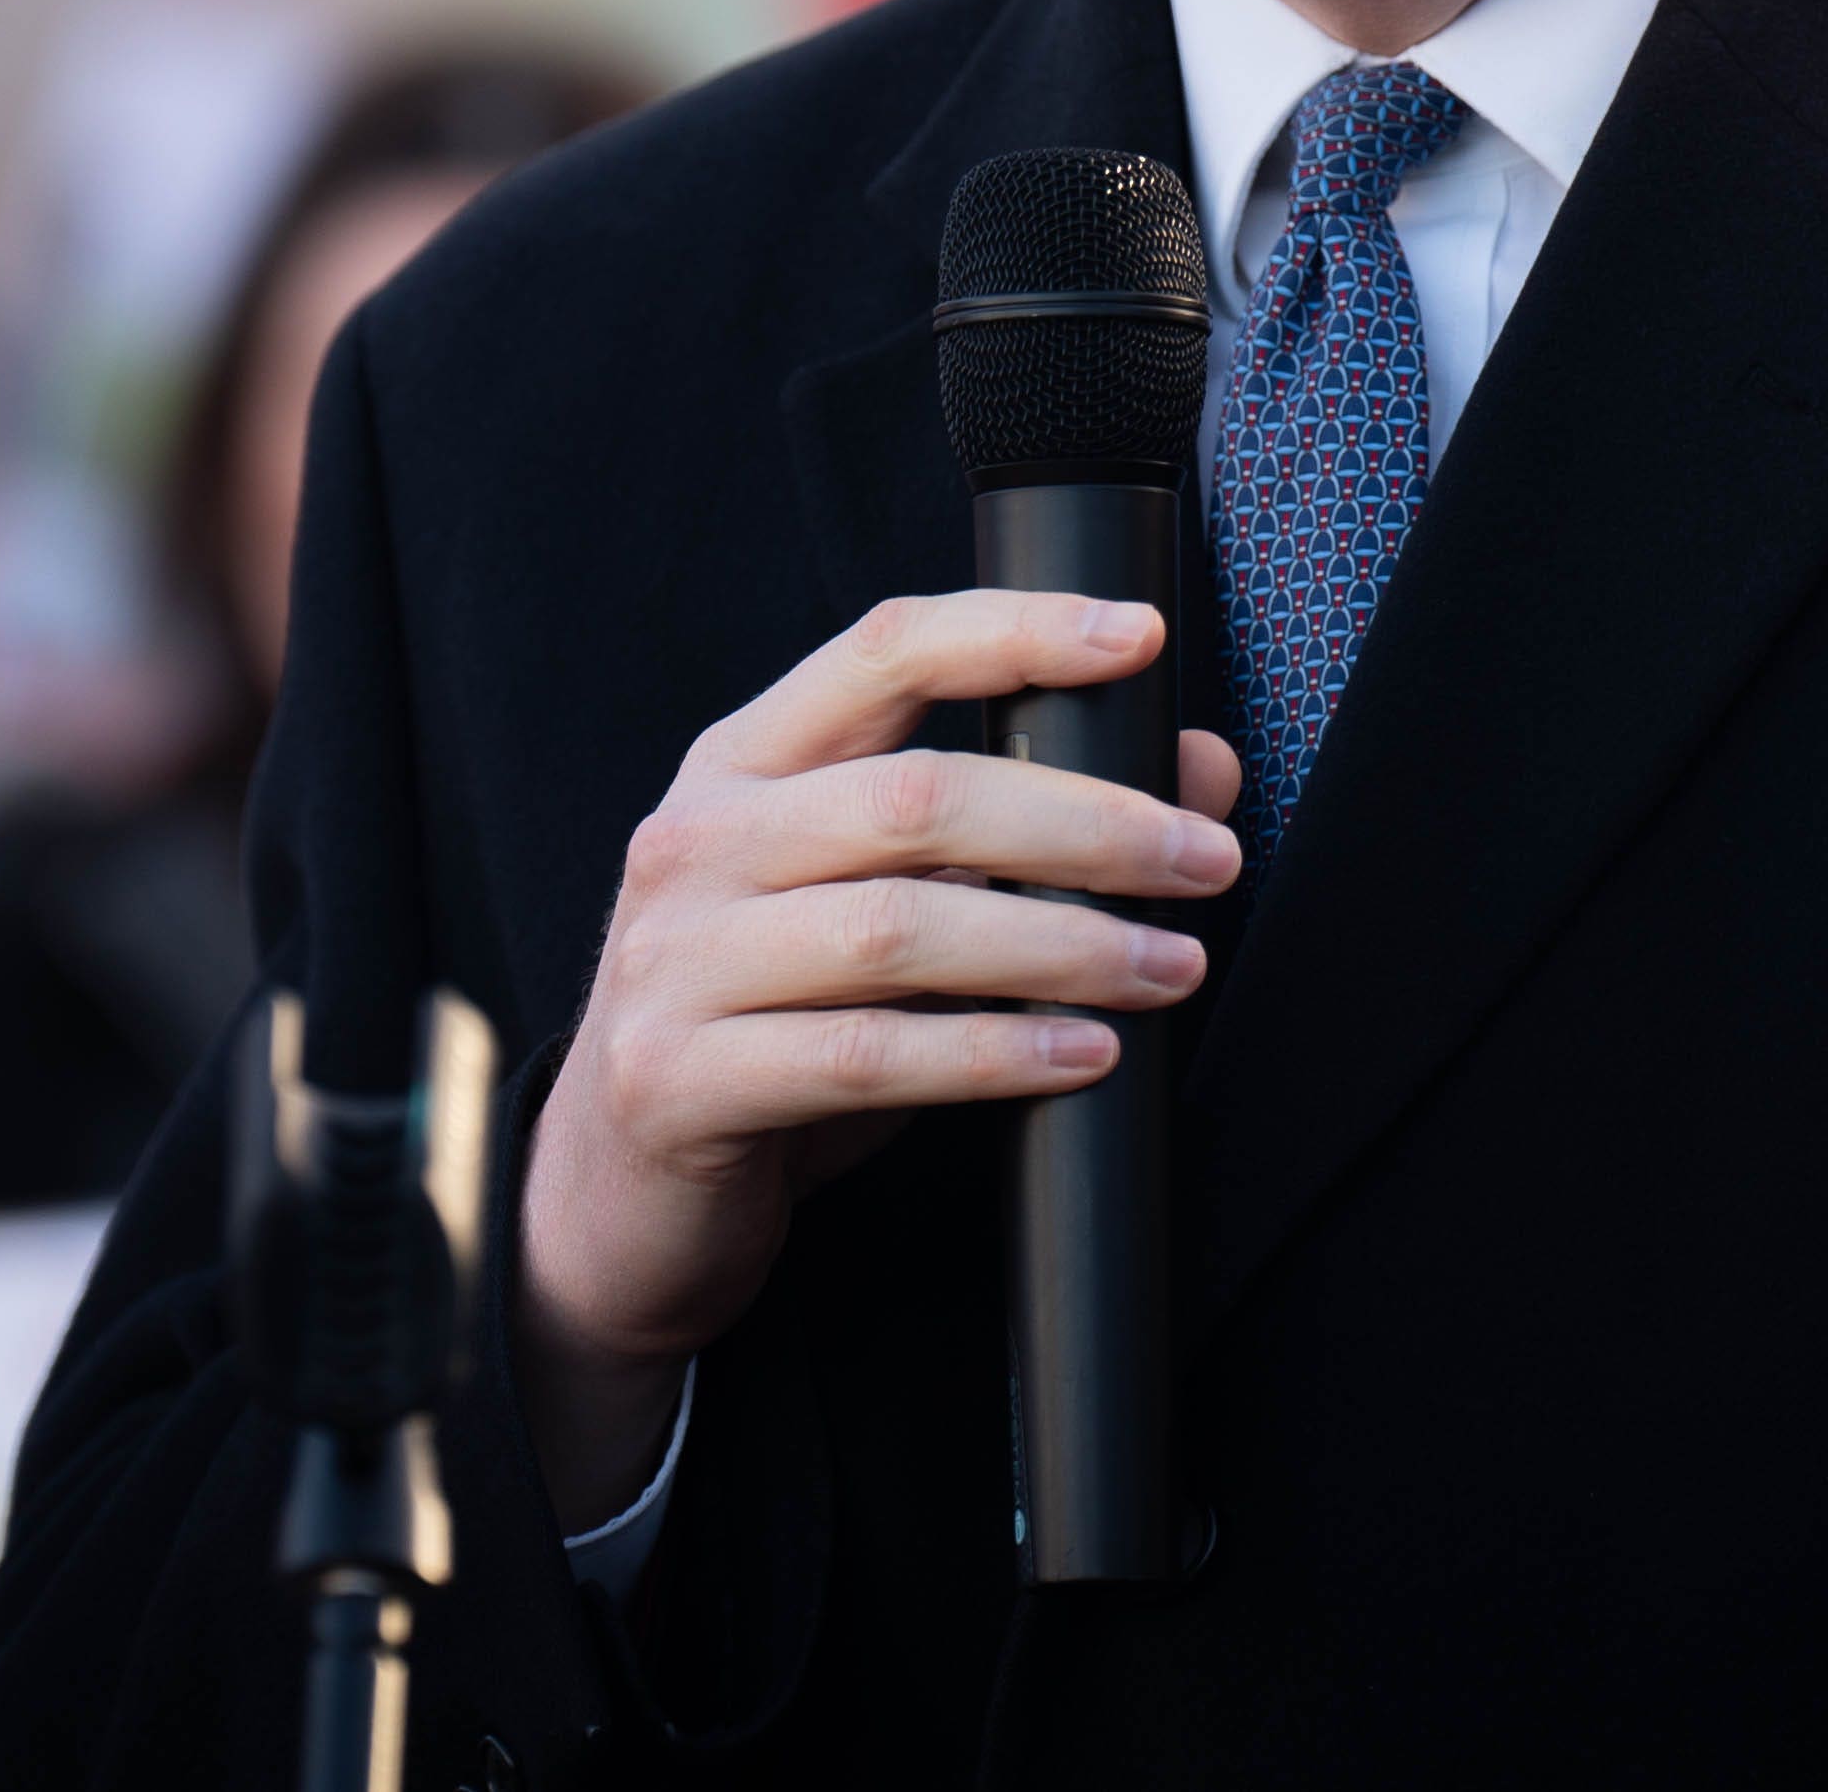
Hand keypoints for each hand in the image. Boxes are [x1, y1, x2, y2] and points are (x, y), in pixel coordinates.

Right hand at [516, 589, 1243, 1523]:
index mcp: (740, 765)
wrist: (619, 1196)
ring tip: (1172, 967)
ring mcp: (674, 961)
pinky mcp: (678, 1080)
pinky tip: (1082, 1054)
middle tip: (1207, 860)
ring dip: (1060, 943)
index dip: (1016, 631)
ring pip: (898, 926)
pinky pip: (864, 1056)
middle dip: (1085, 822)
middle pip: (915, 796)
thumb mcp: (885, 905)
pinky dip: (992, 1053)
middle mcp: (695, 841)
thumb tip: (1199, 768)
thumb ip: (1020, 829)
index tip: (1141, 636)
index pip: (883, 650)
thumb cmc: (777, 1025)